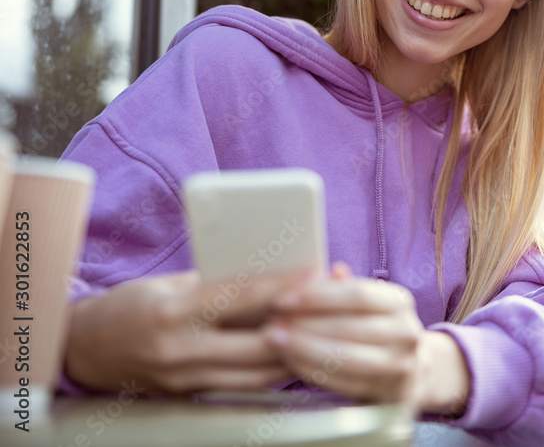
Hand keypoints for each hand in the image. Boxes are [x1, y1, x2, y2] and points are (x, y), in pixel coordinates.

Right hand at [65, 268, 317, 393]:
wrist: (84, 348)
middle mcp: (180, 350)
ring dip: (294, 354)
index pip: (240, 297)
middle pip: (257, 344)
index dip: (282, 286)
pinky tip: (295, 357)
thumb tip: (271, 277)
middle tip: (333, 310)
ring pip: (257, 373)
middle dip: (300, 327)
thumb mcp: (171, 285)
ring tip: (324, 334)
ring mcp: (185, 379)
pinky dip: (272, 372)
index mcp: (174, 312)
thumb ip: (217, 286)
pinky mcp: (189, 396)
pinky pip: (243, 386)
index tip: (316, 274)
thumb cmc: (130, 306)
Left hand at [266, 263, 469, 414]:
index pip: (358, 295)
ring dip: (303, 349)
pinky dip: (312, 371)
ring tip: (275, 340)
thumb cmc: (378, 329)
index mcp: (399, 302)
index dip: (318, 297)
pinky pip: (342, 383)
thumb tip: (328, 269)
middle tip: (271, 322)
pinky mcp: (387, 394)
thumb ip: (345, 288)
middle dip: (304, 325)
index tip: (283, 298)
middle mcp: (406, 333)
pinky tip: (290, 362)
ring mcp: (400, 366)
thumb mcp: (369, 303)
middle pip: (348, 327)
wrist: (413, 372)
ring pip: (344, 358)